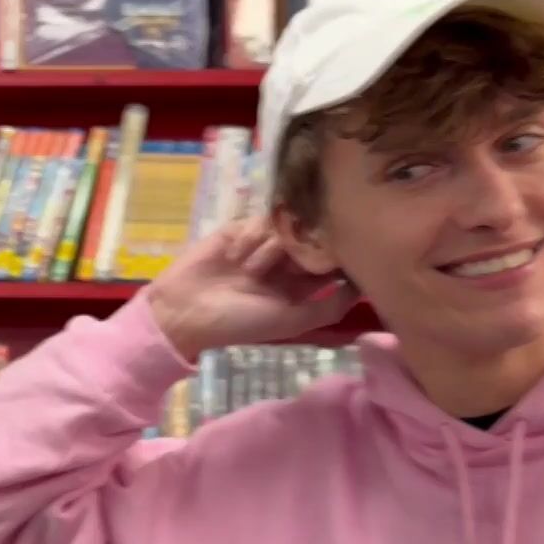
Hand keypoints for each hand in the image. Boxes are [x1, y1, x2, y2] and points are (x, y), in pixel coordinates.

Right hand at [144, 219, 356, 359]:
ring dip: (270, 248)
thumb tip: (359, 284)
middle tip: (291, 256)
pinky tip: (235, 256)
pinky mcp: (239, 230)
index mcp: (300, 287)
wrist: (184, 311)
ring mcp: (262, 244)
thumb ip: (328, 306)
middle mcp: (285, 263)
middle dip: (304, 243)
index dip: (337, 253)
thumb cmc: (238, 322)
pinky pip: (259, 221)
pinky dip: (251, 238)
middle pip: (312, 237)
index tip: (338, 250)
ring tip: (248, 270)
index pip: (331, 261)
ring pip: (286, 227)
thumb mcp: (290, 322)